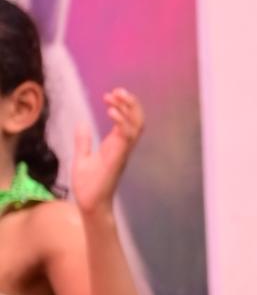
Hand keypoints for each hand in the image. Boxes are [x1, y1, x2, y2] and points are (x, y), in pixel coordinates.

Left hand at [71, 90, 143, 217]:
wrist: (90, 203)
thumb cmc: (88, 186)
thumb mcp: (82, 158)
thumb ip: (84, 141)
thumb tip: (81, 124)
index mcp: (116, 145)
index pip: (128, 121)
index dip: (123, 105)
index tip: (110, 94)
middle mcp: (123, 147)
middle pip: (137, 120)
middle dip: (130, 103)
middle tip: (117, 91)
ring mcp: (122, 152)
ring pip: (136, 125)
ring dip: (128, 108)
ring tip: (116, 96)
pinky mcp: (119, 157)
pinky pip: (127, 136)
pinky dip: (122, 121)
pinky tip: (112, 111)